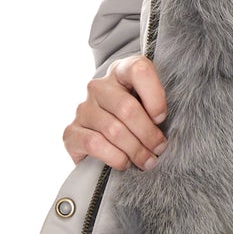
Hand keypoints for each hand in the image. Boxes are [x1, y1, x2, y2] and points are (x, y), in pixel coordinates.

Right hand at [63, 54, 168, 171]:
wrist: (105, 141)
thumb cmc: (136, 120)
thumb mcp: (150, 105)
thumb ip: (156, 104)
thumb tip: (159, 122)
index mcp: (120, 72)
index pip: (138, 70)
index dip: (155, 96)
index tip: (161, 118)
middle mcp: (98, 87)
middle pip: (127, 108)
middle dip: (148, 133)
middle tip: (159, 148)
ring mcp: (82, 109)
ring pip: (113, 130)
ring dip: (135, 150)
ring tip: (148, 161)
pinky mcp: (71, 132)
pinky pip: (94, 144)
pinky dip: (115, 157)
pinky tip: (124, 163)